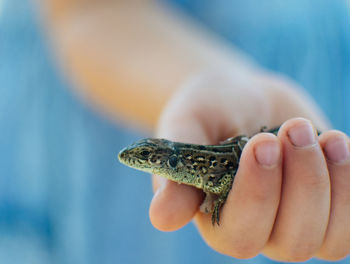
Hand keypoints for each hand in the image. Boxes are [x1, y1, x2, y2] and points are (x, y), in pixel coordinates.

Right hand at [149, 69, 349, 261]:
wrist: (238, 97)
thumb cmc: (206, 111)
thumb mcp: (184, 128)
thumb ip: (175, 170)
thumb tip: (161, 218)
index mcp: (215, 217)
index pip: (239, 235)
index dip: (257, 195)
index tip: (260, 142)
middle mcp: (257, 229)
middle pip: (292, 241)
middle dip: (301, 184)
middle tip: (291, 130)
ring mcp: (294, 220)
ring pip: (329, 238)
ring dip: (330, 183)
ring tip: (322, 136)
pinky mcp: (325, 205)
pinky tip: (336, 143)